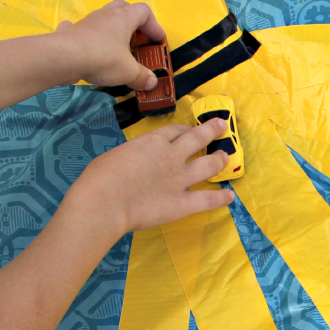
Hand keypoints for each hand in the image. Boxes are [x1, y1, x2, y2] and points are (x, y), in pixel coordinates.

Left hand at [52, 0, 165, 89]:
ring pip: (104, 18)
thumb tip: (152, 83)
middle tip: (138, 38)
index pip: (144, 12)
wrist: (63, 57)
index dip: (154, 26)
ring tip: (116, 47)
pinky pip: (82, 29)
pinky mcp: (72, 32)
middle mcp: (106, 15)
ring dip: (113, 29)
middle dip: (134, 21)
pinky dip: (88, 36)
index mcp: (123, 18)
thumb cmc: (101, 58)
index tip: (157, 42)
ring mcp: (87, 22)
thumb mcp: (128, 72)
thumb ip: (142, 77)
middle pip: (124, 7)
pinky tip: (87, 47)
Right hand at [66, 119, 234, 234]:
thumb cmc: (100, 178)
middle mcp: (172, 156)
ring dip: (220, 159)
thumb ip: (133, 156)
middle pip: (198, 138)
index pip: (176, 130)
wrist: (104, 202)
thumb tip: (134, 163)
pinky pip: (208, 199)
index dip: (186, 129)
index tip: (190, 129)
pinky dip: (221, 198)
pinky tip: (230, 196)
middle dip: (212, 130)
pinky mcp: (183, 203)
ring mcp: (180, 179)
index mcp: (153, 141)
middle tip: (221, 126)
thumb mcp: (117, 154)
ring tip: (226, 156)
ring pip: (209, 164)